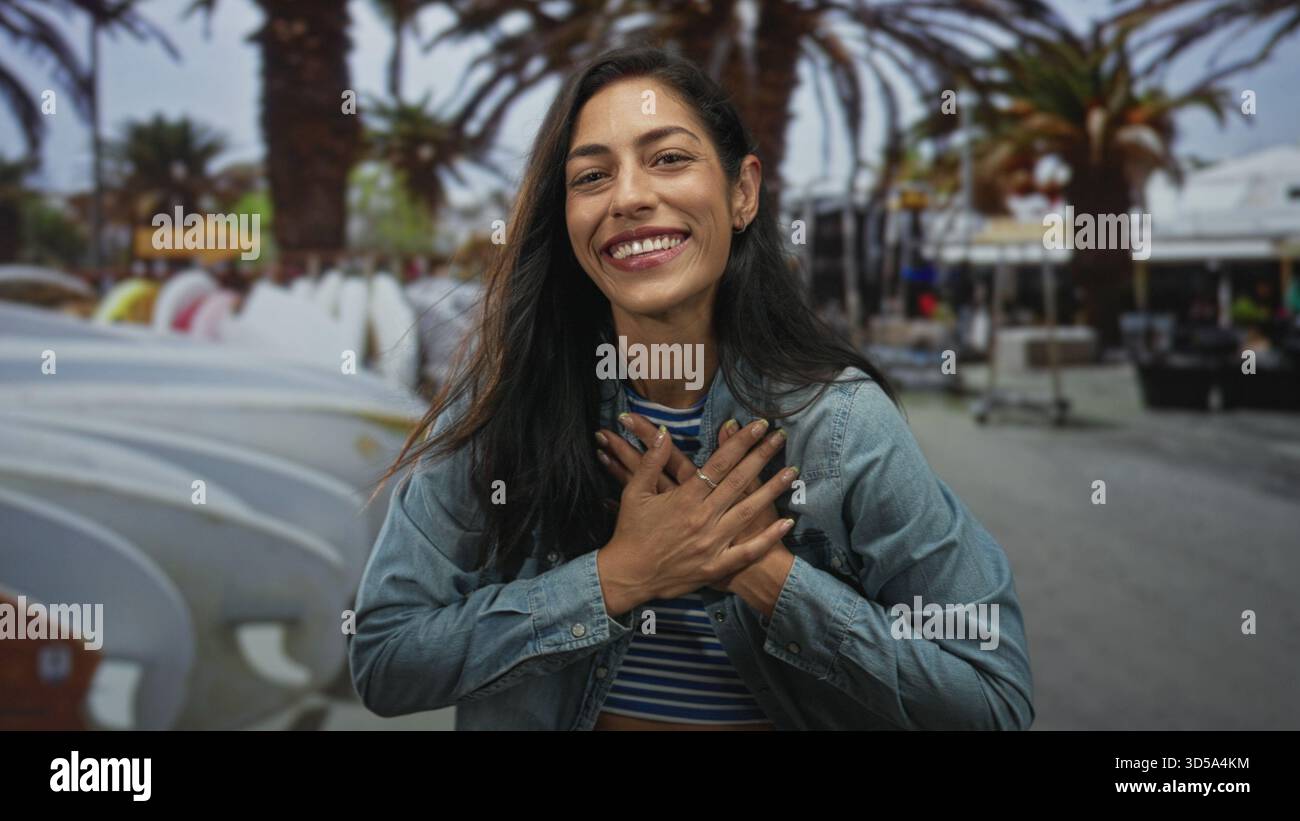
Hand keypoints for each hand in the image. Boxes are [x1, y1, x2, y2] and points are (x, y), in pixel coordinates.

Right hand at [593, 415, 796, 611]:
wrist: (628, 575)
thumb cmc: (630, 532)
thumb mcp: (634, 492)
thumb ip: (651, 461)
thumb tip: (663, 431)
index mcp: (684, 498)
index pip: (719, 463)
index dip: (740, 442)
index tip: (758, 426)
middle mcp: (702, 518)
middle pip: (738, 481)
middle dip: (761, 456)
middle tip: (780, 438)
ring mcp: (711, 543)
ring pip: (748, 512)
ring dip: (772, 490)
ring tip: (791, 472)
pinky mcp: (716, 566)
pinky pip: (747, 551)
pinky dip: (768, 537)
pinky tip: (787, 522)